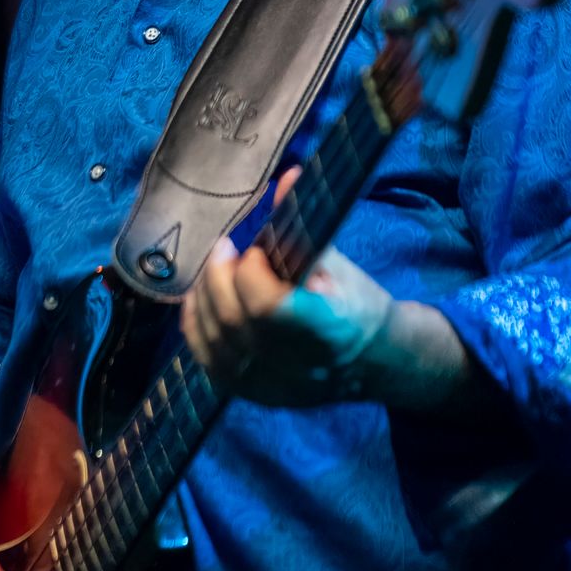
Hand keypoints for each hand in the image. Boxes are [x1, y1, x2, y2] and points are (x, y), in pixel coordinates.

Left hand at [180, 165, 394, 404]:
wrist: (373, 361)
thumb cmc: (357, 302)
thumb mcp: (339, 262)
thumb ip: (305, 223)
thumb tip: (286, 175)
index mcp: (327, 328)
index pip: (268, 306)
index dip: (250, 272)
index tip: (255, 249)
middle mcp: (297, 365)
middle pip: (235, 321)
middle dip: (219, 277)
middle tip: (225, 250)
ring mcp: (273, 386)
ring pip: (216, 342)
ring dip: (204, 298)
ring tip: (215, 271)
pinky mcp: (254, 395)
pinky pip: (208, 362)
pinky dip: (197, 327)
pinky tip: (202, 301)